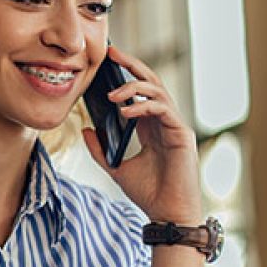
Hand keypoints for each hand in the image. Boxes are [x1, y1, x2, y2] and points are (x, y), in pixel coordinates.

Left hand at [81, 44, 202, 221]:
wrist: (166, 214)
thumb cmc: (148, 193)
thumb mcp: (116, 168)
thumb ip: (100, 149)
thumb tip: (85, 129)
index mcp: (151, 127)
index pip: (139, 92)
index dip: (125, 75)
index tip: (106, 62)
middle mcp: (164, 122)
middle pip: (151, 83)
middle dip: (132, 65)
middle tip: (112, 53)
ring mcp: (175, 126)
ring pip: (157, 91)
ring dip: (133, 88)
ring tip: (111, 95)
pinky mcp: (182, 134)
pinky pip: (162, 109)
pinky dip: (142, 107)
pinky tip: (123, 112)